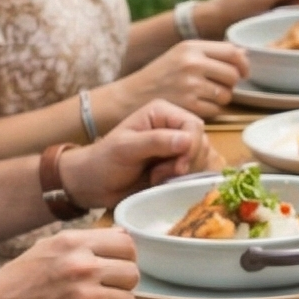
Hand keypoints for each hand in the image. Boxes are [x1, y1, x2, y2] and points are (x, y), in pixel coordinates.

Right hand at [0, 227, 139, 298]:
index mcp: (71, 243)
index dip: (124, 258)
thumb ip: (84, 243)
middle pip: (133, 274)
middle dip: (120, 285)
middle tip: (100, 292)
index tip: (113, 269)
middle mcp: (81, 267)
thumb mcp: (45, 250)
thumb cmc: (15, 285)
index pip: (127, 245)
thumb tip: (125, 238)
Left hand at [59, 100, 213, 209]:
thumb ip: (156, 142)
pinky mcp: (180, 167)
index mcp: (162, 113)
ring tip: (158, 179)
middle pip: (202, 144)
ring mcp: (179, 148)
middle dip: (186, 164)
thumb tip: (187, 140)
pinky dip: (189, 183)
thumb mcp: (126, 149)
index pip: (194, 126)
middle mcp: (174, 127)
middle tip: (159, 175)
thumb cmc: (103, 162)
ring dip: (185, 176)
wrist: (94, 185)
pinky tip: (168, 185)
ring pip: (204, 161)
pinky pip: (200, 173)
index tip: (178, 168)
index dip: (191, 148)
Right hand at [108, 39, 245, 121]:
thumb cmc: (160, 76)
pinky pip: (216, 110)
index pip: (233, 52)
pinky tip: (195, 106)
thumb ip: (211, 53)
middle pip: (233, 75)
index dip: (243, 64)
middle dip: (230, 84)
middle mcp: (192, 63)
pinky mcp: (189, 105)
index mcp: (191, 47)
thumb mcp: (181, 55)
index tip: (243, 72)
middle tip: (216, 87)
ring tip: (202, 96)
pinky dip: (210, 111)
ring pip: (226, 95)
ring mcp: (191, 85)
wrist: (131, 97)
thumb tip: (244, 53)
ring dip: (220, 99)